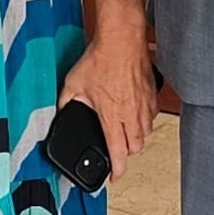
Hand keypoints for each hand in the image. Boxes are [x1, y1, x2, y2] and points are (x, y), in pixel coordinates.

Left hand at [58, 23, 157, 182]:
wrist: (122, 38)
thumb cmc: (100, 58)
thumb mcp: (73, 84)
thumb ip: (67, 102)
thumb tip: (61, 111)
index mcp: (111, 116)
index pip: (118, 153)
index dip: (118, 170)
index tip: (115, 176)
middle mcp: (130, 114)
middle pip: (136, 147)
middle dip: (127, 153)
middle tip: (118, 151)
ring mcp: (143, 103)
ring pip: (146, 132)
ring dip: (137, 136)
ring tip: (126, 132)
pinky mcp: (152, 92)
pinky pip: (152, 114)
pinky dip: (145, 119)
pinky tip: (136, 112)